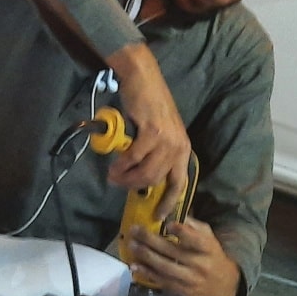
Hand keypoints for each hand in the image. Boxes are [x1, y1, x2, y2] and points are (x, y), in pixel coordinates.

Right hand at [106, 42, 192, 201]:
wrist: (143, 78)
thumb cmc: (149, 104)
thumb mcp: (159, 133)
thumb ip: (155, 153)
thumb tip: (141, 176)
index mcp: (183, 150)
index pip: (179, 184)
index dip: (170, 203)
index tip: (159, 216)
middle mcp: (179, 147)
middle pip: (157, 181)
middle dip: (135, 187)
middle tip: (118, 185)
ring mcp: (167, 140)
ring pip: (146, 172)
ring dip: (126, 178)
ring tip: (114, 176)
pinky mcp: (153, 132)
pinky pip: (135, 157)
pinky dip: (122, 164)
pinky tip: (114, 165)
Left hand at [126, 219, 240, 295]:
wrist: (224, 287)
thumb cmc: (213, 257)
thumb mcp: (209, 238)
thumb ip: (193, 227)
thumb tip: (173, 213)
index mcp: (208, 249)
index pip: (196, 240)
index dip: (182, 232)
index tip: (168, 224)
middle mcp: (200, 264)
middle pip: (173, 252)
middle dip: (151, 241)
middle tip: (135, 230)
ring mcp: (190, 279)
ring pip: (165, 268)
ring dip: (146, 256)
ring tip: (132, 245)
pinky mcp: (182, 290)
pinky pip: (162, 281)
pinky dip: (147, 273)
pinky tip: (135, 266)